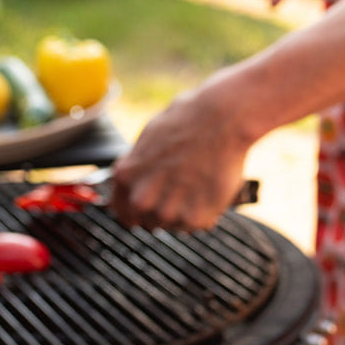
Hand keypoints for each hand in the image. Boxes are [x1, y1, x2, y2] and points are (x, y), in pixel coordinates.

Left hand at [110, 82, 252, 233]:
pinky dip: (204, 211)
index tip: (149, 207)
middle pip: (148, 222)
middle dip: (163, 210)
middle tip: (181, 189)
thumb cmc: (187, 121)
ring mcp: (168, 212)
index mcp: (125, 177)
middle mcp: (141, 199)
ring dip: (184, 211)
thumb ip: (138, 169)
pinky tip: (208, 188)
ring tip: (197, 183)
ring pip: (174, 224)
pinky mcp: (195, 219)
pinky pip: (196, 224)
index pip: (122, 212)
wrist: (222, 120)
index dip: (137, 210)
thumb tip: (136, 182)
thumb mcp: (148, 140)